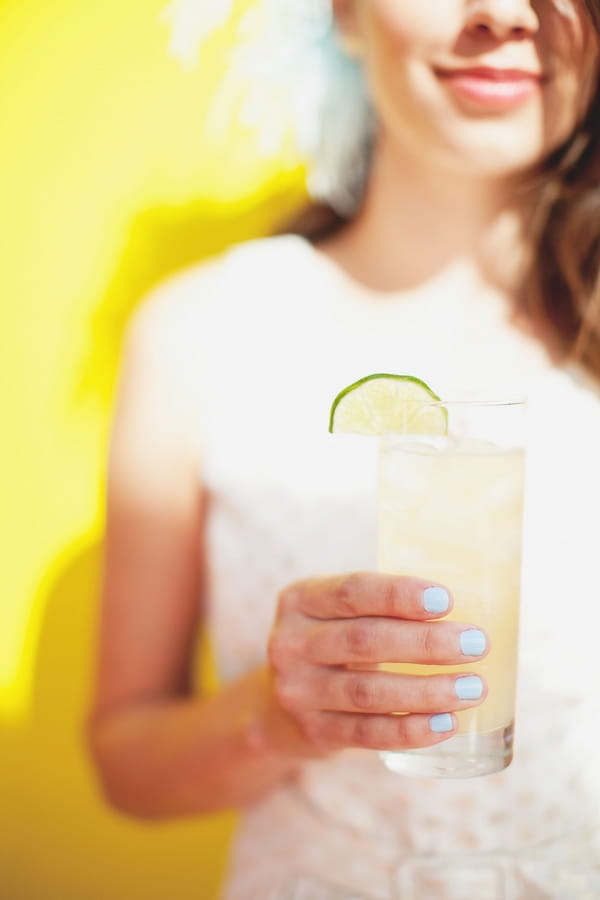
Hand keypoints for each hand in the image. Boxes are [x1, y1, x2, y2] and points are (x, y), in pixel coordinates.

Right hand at [265, 572, 487, 755]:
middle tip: (477, 643)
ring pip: (368, 692)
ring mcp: (298, 691)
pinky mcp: (314, 732)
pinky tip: (446, 723)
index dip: (398, 595)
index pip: (351, 592)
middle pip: (364, 641)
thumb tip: (471, 605)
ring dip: (427, 690)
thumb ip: (383, 607)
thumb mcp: (338, 614)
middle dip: (426, 642)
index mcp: (300, 599)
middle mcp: (291, 643)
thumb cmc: (333, 643)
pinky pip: (367, 734)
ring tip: (473, 687)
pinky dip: (410, 729)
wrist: (279, 705)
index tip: (447, 600)